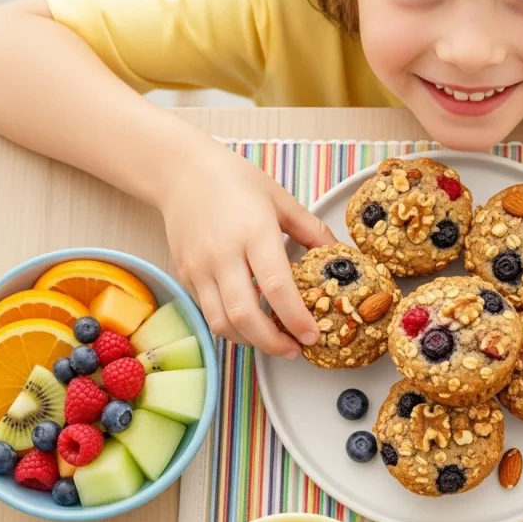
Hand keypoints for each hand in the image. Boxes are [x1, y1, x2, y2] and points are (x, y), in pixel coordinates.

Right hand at [157, 147, 336, 357]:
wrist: (181, 172)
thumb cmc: (234, 181)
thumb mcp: (280, 198)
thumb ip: (311, 229)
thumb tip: (341, 253)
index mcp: (254, 232)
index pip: (275, 287)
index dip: (295, 318)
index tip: (312, 335)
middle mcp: (223, 254)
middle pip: (244, 315)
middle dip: (271, 343)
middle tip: (294, 350)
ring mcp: (199, 267)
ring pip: (221, 322)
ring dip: (249, 342)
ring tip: (274, 343)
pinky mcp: (185, 275)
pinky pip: (207, 311)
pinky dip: (230, 326)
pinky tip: (250, 325)